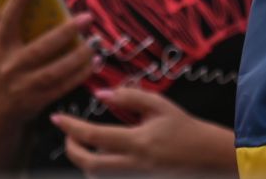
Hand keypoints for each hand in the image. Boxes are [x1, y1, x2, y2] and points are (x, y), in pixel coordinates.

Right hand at [0, 0, 95, 123]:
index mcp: (0, 49)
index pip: (7, 22)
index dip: (17, 2)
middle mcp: (11, 67)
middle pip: (40, 49)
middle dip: (65, 33)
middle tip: (87, 17)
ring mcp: (24, 86)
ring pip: (55, 71)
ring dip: (79, 57)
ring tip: (95, 42)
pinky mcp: (37, 100)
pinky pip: (63, 87)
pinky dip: (81, 74)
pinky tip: (96, 62)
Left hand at [52, 87, 235, 174]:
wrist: (207, 156)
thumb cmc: (185, 128)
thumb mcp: (161, 106)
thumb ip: (130, 97)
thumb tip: (102, 94)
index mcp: (138, 141)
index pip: (93, 135)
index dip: (71, 127)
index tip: (57, 117)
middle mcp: (132, 164)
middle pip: (88, 164)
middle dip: (71, 150)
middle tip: (68, 135)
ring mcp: (134, 176)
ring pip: (96, 174)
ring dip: (86, 159)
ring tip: (88, 142)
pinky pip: (110, 176)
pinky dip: (101, 166)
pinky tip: (107, 152)